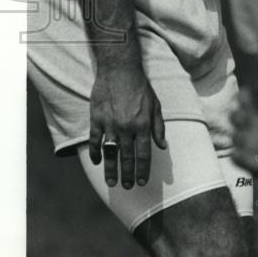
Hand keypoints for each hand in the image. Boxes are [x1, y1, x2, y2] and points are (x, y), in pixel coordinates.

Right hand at [88, 60, 166, 188]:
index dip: (143, 169)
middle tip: (127, 187)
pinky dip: (95, 153)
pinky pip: (94, 141)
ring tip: (112, 182)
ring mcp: (109, 124)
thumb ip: (159, 127)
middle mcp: (126, 127)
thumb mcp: (155, 105)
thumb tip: (163, 146)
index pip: (144, 154)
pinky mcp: (96, 119)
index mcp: (143, 125)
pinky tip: (97, 162)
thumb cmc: (140, 87)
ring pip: (110, 153)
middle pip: (126, 157)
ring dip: (111, 170)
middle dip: (128, 174)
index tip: (142, 182)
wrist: (120, 69)